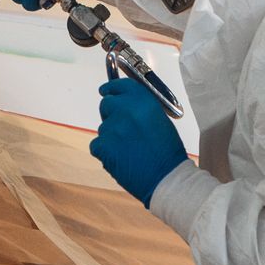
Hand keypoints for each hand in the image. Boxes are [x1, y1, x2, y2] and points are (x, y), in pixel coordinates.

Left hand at [90, 76, 187, 206]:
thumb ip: (140, 108)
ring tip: (129, 149)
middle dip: (111, 113)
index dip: (111, 88)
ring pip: (103, 127)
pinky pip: (97, 144)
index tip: (106, 91)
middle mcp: (125, 110)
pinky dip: (105, 151)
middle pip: (106, 104)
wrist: (166, 177)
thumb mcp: (159, 119)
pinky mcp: (102, 146)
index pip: (120, 86)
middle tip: (122, 128)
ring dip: (112, 136)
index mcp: (143, 101)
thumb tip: (125, 105)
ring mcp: (112, 128)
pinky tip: (121, 158)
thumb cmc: (167, 152)